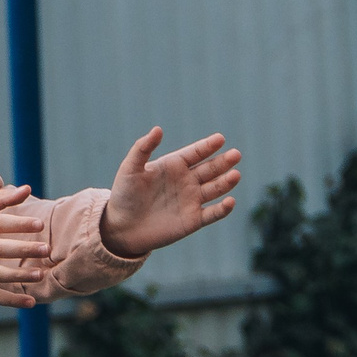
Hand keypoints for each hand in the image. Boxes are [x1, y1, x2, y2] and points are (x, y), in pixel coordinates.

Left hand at [101, 128, 241, 257]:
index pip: (196, 153)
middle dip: (223, 162)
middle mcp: (187, 181)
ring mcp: (192, 200)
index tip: (220, 139)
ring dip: (226, 182)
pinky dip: (223, 209)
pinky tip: (230, 201)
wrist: (121, 227)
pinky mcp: (194, 220)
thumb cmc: (124, 195)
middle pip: (210, 169)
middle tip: (235, 155)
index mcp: (174, 166)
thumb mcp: (130, 168)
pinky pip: (213, 213)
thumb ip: (143, 148)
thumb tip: (158, 129)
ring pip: (215, 189)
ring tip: (235, 175)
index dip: (208, 146)